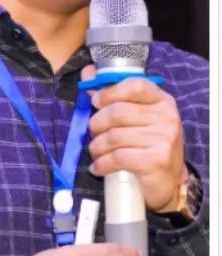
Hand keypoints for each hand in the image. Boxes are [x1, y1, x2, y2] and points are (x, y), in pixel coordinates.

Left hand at [83, 65, 186, 211]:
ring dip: (97, 147)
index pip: (135, 85)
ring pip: (113, 137)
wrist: (167, 181)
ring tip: (97, 153)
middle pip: (117, 112)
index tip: (96, 102)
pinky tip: (99, 167)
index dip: (109, 92)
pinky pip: (117, 157)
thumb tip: (87, 74)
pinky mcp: (156, 160)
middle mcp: (166, 117)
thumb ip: (113, 95)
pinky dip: (102, 163)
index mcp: (161, 101)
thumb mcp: (136, 117)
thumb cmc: (147, 145)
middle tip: (94, 134)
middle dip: (96, 124)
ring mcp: (163, 139)